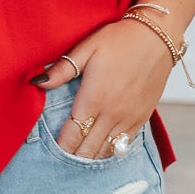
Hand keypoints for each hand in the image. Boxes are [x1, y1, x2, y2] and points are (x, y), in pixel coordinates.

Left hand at [30, 19, 170, 158]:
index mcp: (93, 98)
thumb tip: (38, 83)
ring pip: (106, 150)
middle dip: (74, 154)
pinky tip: (101, 149)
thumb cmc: (119, 39)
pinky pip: (124, 145)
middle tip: (63, 157)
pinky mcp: (142, 118)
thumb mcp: (86, 48)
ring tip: (80, 154)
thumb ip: (62, 70)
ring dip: (92, 156)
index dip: (62, 146)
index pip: (72, 135)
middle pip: (88, 148)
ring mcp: (128, 118)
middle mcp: (111, 113)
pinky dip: (111, 150)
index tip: (53, 149)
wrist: (156, 37)